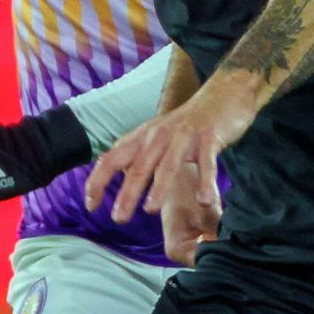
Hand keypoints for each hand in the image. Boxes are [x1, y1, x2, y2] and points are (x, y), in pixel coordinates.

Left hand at [84, 75, 256, 262]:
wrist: (222, 95)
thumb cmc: (185, 124)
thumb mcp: (154, 134)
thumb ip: (135, 152)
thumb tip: (110, 169)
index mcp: (142, 137)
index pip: (111, 159)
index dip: (97, 181)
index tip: (90, 206)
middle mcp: (159, 136)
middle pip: (138, 167)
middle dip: (127, 194)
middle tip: (118, 218)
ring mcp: (184, 136)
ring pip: (168, 165)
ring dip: (158, 188)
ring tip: (150, 210)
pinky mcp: (209, 138)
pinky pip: (206, 163)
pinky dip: (205, 182)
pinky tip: (204, 201)